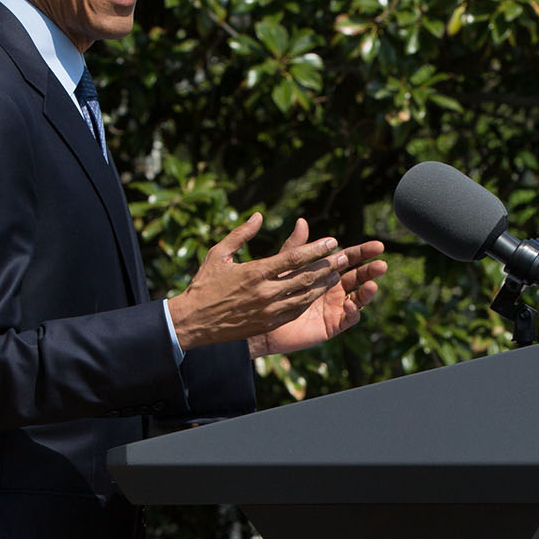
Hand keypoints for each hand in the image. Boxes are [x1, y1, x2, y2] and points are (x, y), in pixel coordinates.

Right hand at [166, 215, 386, 351]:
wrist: (194, 321)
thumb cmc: (205, 284)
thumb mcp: (219, 253)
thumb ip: (241, 234)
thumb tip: (259, 216)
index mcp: (255, 272)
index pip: (294, 258)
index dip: (316, 249)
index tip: (332, 242)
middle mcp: (265, 292)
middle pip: (306, 277)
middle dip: (328, 266)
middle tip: (345, 257)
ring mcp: (269, 311)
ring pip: (305, 296)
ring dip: (323, 285)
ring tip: (337, 275)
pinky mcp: (269, 323)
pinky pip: (296, 310)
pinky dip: (310, 300)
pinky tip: (318, 292)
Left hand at [249, 233, 385, 356]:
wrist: (262, 321)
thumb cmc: (274, 292)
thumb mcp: (286, 267)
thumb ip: (296, 248)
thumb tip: (301, 221)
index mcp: (327, 272)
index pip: (350, 259)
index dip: (363, 252)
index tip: (378, 246)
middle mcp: (335, 289)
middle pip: (359, 277)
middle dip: (371, 270)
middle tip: (381, 265)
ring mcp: (336, 307)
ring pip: (359, 298)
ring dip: (367, 292)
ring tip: (372, 285)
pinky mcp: (332, 325)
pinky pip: (347, 319)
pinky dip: (352, 312)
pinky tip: (350, 304)